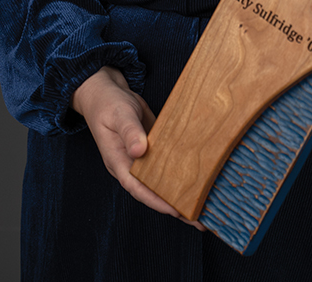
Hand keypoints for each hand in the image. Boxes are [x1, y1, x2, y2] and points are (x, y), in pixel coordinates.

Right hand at [71, 66, 205, 229]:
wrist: (107, 92)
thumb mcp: (119, 115)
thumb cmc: (108, 104)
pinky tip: (197, 176)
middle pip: (153, 191)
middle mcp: (131, 165)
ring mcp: (142, 158)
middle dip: (174, 205)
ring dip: (180, 191)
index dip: (156, 201)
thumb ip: (129, 132)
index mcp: (118, 162)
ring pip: (161, 179)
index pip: (138, 188)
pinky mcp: (152, 148)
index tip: (175, 211)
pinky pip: (166, 163)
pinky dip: (179, 172)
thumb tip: (139, 151)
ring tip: (203, 204)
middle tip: (199, 219)